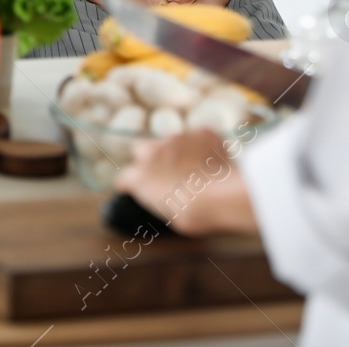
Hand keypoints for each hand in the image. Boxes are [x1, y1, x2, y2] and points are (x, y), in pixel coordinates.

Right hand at [113, 129, 257, 236]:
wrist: (224, 196)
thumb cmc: (197, 214)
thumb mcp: (169, 216)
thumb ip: (159, 199)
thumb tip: (166, 196)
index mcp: (140, 178)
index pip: (124, 178)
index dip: (132, 184)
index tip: (139, 189)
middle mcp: (152, 152)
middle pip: (141, 149)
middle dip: (149, 159)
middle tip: (166, 173)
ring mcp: (176, 138)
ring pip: (170, 140)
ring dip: (176, 152)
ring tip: (195, 168)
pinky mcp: (200, 132)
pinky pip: (198, 136)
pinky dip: (202, 146)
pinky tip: (212, 161)